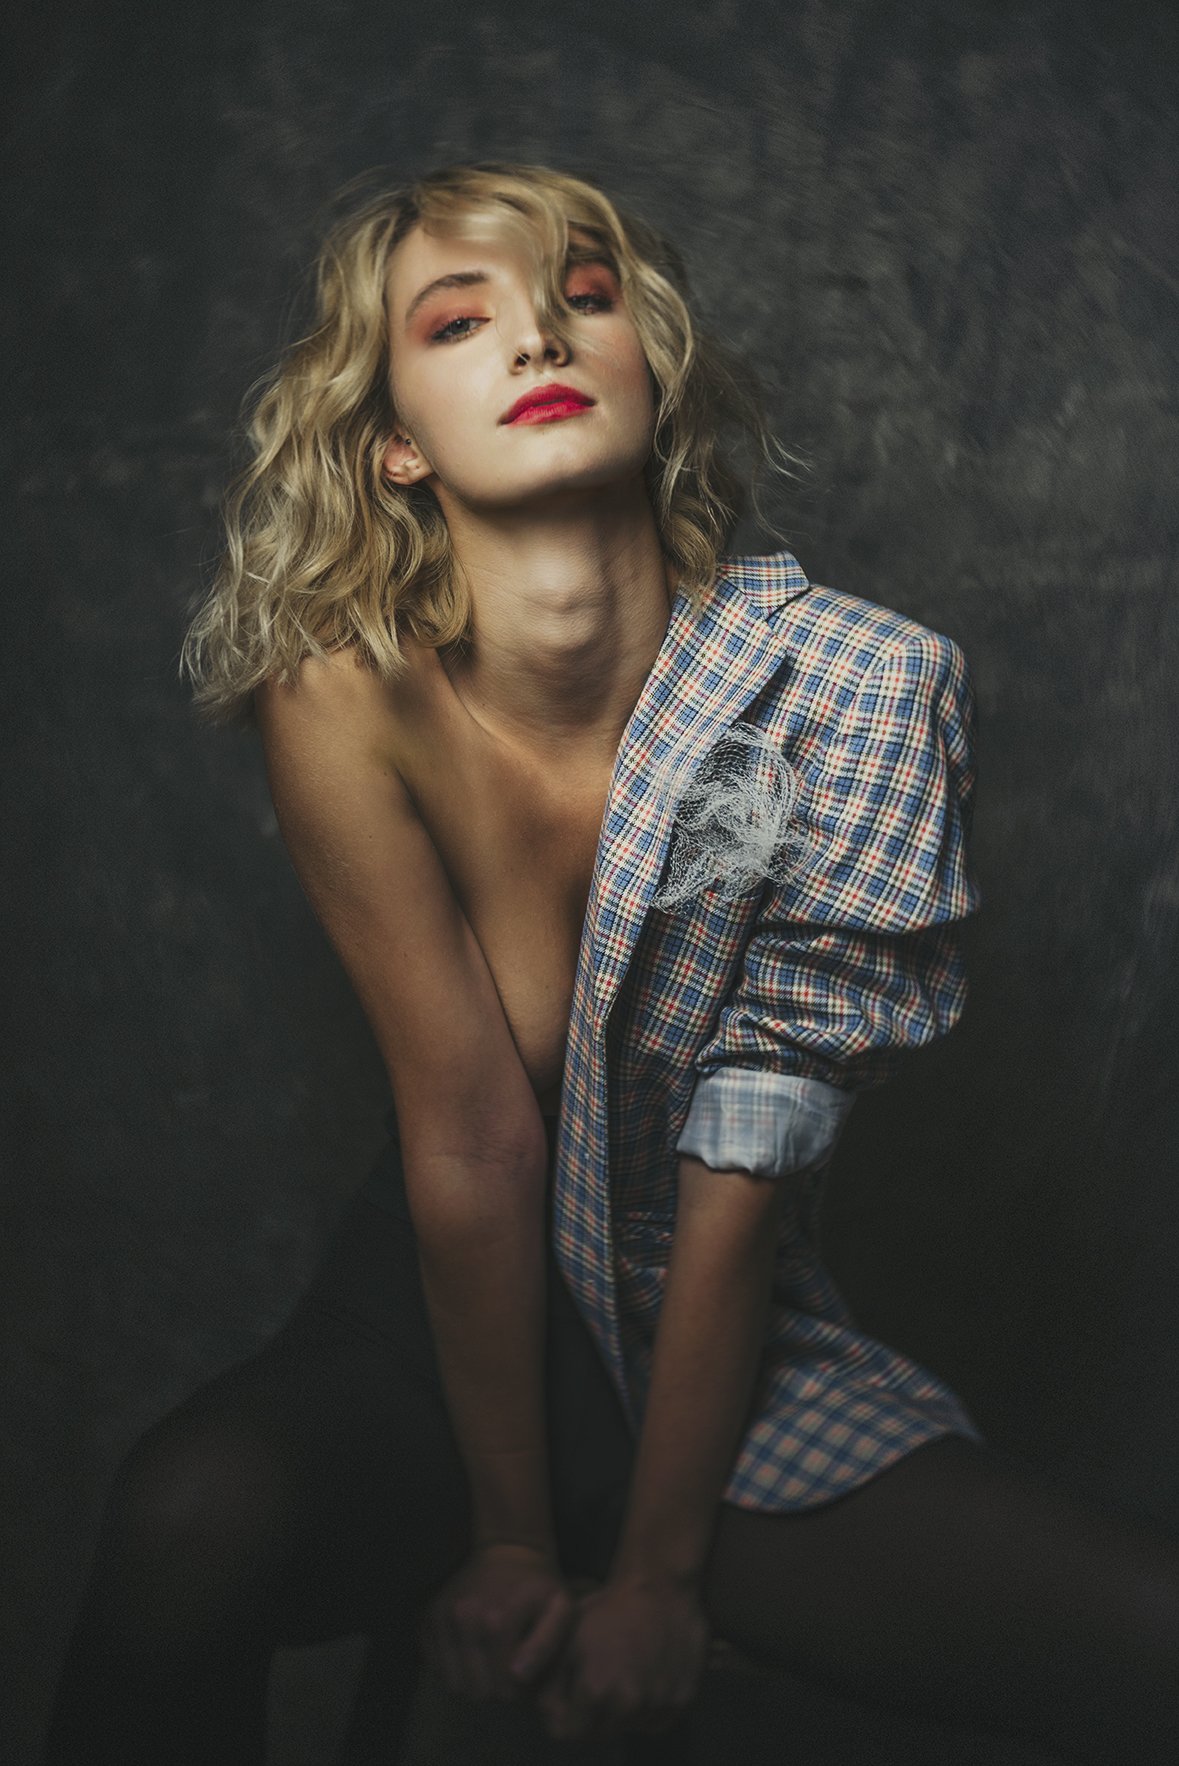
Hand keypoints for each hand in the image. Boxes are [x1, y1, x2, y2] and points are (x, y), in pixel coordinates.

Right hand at [420, 1542, 574, 1703]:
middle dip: (494, 1688)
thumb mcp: (560, 1609)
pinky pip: (434, 1667)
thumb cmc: (538, 1586)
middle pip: (475, 1690)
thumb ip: (545, 1645)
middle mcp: (463, 1619)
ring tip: (489, 1661)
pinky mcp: (427, 1617)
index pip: (502, 1690)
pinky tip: (470, 1650)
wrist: (507, 1550)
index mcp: (498, 1620)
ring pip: (452, 1684)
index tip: (524, 1672)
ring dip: (471, 1681)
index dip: (517, 1690)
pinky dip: (451, 1667)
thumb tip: (517, 1676)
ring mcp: (441, 1617)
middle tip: (506, 1668)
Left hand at [534, 1570, 710, 1742]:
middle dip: (596, 1717)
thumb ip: (551, 1682)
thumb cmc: (608, 1608)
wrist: (660, 1586)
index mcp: (597, 1690)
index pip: (572, 1734)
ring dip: (625, 1713)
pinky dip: (650, 1708)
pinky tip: (647, 1677)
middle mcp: (629, 1705)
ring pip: (632, 1728)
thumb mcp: (569, 1638)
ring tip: (626, 1676)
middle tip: (601, 1683)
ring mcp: (658, 1703)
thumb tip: (545, 1713)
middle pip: (603, 1734)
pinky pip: (659, 1720)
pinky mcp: (683, 1700)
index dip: (568, 1717)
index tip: (574, 1698)